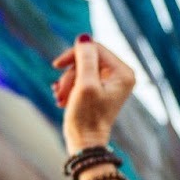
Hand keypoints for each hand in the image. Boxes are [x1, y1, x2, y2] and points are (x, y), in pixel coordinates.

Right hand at [51, 34, 135, 152]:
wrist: (85, 143)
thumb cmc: (87, 116)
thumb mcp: (85, 84)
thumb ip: (85, 58)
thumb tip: (84, 37)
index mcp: (123, 72)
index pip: (94, 48)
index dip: (74, 54)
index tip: (56, 66)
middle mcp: (120, 75)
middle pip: (87, 59)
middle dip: (70, 74)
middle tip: (61, 91)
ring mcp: (110, 83)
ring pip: (81, 69)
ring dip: (67, 82)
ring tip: (61, 98)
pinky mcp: (99, 90)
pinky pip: (80, 78)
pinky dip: (69, 87)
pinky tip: (62, 99)